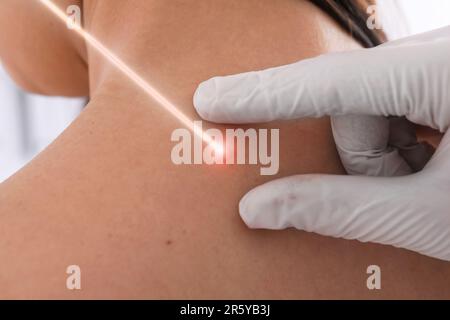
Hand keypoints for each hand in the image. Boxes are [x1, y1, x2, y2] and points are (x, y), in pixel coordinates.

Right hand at [193, 26, 449, 260]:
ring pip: (374, 101)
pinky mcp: (444, 79)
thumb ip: (341, 210)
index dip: (265, 92)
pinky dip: (395, 139)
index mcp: (446, 72)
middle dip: (359, 154)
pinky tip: (426, 166)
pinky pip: (394, 100)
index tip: (213, 99)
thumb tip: (260, 208)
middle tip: (388, 188)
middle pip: (355, 96)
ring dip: (381, 151)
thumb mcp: (429, 217)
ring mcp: (443, 64)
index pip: (332, 79)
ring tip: (420, 183)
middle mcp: (443, 55)